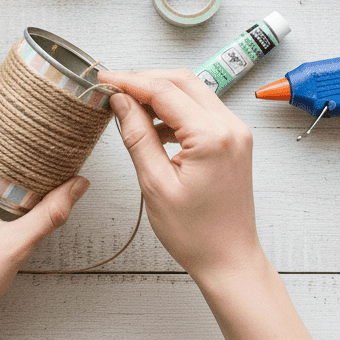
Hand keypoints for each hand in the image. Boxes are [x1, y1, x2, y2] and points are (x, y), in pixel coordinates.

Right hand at [99, 68, 262, 287]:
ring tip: (127, 106)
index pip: (164, 91)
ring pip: (192, 91)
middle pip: (181, 81)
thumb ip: (137, 136)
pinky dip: (173, 109)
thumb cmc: (196, 233)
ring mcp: (235, 132)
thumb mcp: (155, 184)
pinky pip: (200, 109)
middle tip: (112, 87)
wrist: (229, 260)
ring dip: (159, 92)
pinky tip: (152, 125)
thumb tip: (121, 101)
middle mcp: (230, 127)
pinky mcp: (233, 139)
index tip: (104, 80)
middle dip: (144, 79)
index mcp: (212, 137)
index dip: (129, 81)